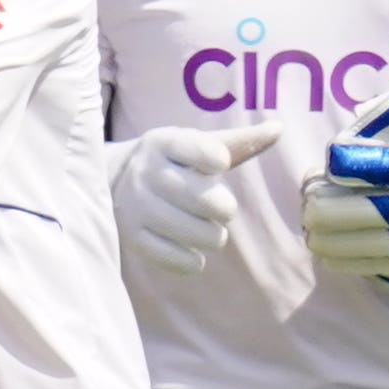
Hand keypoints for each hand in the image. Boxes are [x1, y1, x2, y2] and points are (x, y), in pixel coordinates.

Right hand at [112, 122, 278, 277]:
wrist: (108, 181)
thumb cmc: (171, 162)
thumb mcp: (196, 144)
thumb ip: (237, 141)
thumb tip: (279, 128)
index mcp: (165, 144)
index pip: (203, 151)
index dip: (218, 160)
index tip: (218, 164)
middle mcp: (148, 173)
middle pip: (205, 199)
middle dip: (224, 208)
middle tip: (221, 209)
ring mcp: (137, 207)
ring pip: (194, 232)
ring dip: (213, 237)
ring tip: (210, 231)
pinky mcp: (132, 237)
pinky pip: (174, 258)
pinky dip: (193, 261)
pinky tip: (194, 252)